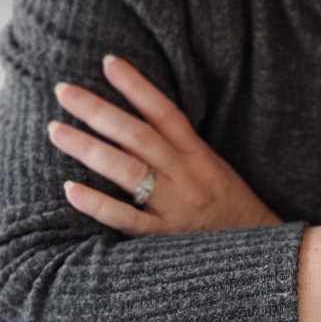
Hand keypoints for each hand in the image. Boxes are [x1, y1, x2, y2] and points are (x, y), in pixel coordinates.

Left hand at [48, 54, 281, 235]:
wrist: (264, 258)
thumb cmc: (234, 213)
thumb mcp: (216, 172)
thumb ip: (182, 151)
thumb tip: (142, 125)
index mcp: (200, 157)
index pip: (165, 112)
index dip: (137, 86)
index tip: (108, 62)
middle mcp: (186, 176)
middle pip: (137, 135)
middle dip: (97, 110)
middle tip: (63, 91)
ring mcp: (175, 207)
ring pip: (127, 170)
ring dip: (88, 148)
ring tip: (56, 130)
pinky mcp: (165, 239)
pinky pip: (126, 218)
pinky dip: (97, 204)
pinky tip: (70, 190)